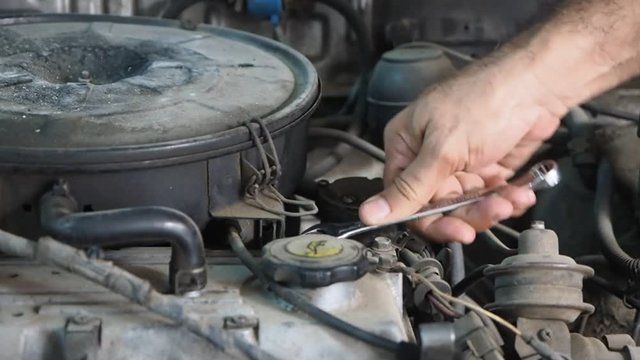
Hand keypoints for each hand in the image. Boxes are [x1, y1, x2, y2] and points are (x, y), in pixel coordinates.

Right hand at [359, 57, 566, 242]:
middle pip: (440, 207)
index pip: (406, 199)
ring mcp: (459, 162)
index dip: (431, 221)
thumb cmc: (484, 98)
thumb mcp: (443, 149)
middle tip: (491, 211)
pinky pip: (491, 197)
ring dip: (493, 206)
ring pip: (468, 205)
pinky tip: (520, 192)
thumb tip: (369, 213)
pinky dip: (507, 199)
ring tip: (510, 198)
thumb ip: (410, 188)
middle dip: (470, 213)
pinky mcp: (487, 166)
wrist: (537, 83)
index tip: (457, 232)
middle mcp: (429, 156)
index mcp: (406, 147)